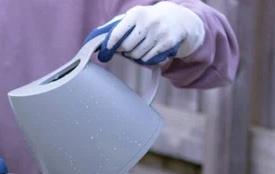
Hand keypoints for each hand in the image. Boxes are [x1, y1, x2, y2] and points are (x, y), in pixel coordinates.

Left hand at [84, 1, 204, 64]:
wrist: (178, 19)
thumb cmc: (148, 19)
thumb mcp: (134, 16)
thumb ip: (116, 25)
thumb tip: (96, 37)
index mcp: (136, 14)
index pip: (117, 34)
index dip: (109, 45)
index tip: (106, 52)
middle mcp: (148, 22)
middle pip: (126, 48)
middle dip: (124, 50)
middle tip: (126, 48)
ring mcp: (159, 33)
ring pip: (136, 55)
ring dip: (134, 55)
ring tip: (138, 48)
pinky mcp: (167, 44)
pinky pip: (148, 59)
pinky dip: (145, 58)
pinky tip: (148, 50)